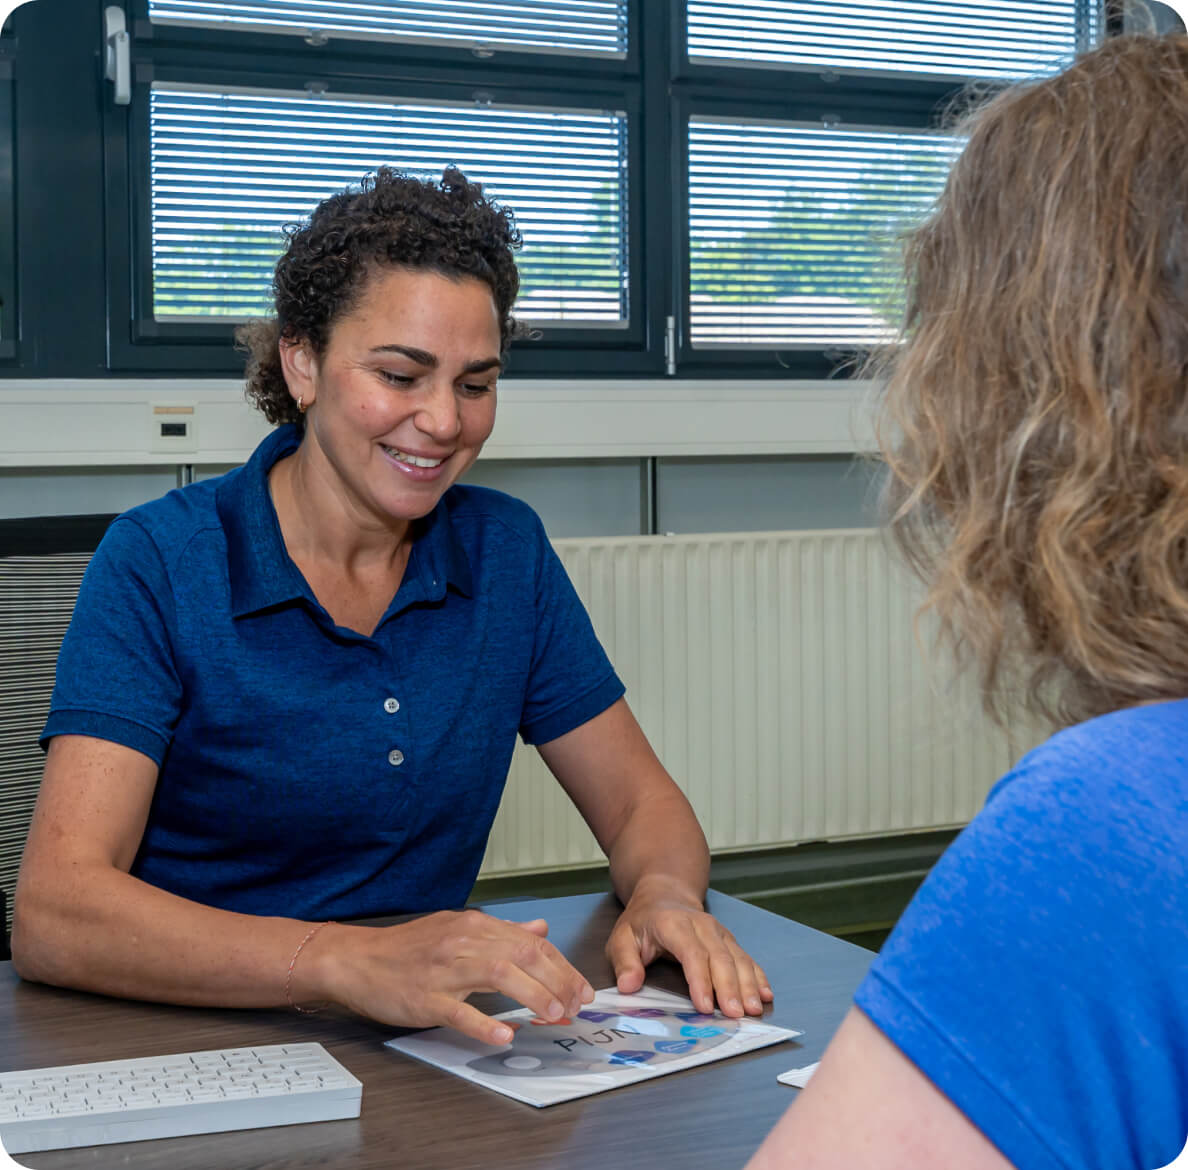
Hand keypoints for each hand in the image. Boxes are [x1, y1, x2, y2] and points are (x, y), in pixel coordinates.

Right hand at [306, 911, 594, 1044]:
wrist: (358, 959)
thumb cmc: (409, 949)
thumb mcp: (458, 930)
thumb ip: (502, 931)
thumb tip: (540, 928)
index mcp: (475, 926)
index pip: (531, 941)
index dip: (562, 965)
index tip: (581, 988)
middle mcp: (464, 941)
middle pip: (523, 954)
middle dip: (558, 980)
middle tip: (576, 1005)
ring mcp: (444, 969)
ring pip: (498, 974)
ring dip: (532, 995)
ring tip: (554, 1014)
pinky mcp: (425, 997)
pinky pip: (459, 1010)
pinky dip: (484, 1023)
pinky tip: (505, 1036)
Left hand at [606, 882, 773, 1017]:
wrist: (664, 894)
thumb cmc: (643, 921)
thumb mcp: (622, 937)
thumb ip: (625, 962)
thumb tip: (629, 986)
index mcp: (673, 925)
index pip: (691, 953)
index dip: (700, 980)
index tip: (704, 1006)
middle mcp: (702, 926)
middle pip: (720, 958)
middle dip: (729, 988)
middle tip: (735, 1015)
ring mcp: (719, 932)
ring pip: (738, 958)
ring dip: (748, 984)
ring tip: (753, 1009)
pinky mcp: (729, 940)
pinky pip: (746, 958)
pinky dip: (758, 976)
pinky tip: (765, 994)